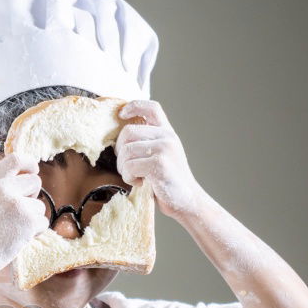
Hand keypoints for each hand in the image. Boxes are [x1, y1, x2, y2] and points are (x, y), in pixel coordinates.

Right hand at [0, 153, 47, 275]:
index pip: (15, 160)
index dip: (28, 163)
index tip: (32, 170)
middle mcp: (5, 189)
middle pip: (34, 181)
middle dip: (31, 196)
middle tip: (16, 213)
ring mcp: (18, 205)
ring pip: (39, 206)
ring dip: (31, 218)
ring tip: (11, 230)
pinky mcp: (28, 221)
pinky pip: (43, 222)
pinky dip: (35, 232)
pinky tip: (18, 239)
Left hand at [116, 100, 208, 218]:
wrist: (187, 200)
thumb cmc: (168, 181)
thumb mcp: (160, 155)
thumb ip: (147, 143)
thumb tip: (120, 138)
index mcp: (167, 132)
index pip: (152, 108)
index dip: (134, 106)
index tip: (121, 114)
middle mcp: (167, 137)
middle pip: (127, 132)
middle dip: (120, 152)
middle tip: (128, 167)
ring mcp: (164, 148)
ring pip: (125, 150)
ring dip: (123, 168)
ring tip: (135, 176)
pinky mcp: (159, 163)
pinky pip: (129, 166)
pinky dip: (129, 177)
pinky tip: (140, 183)